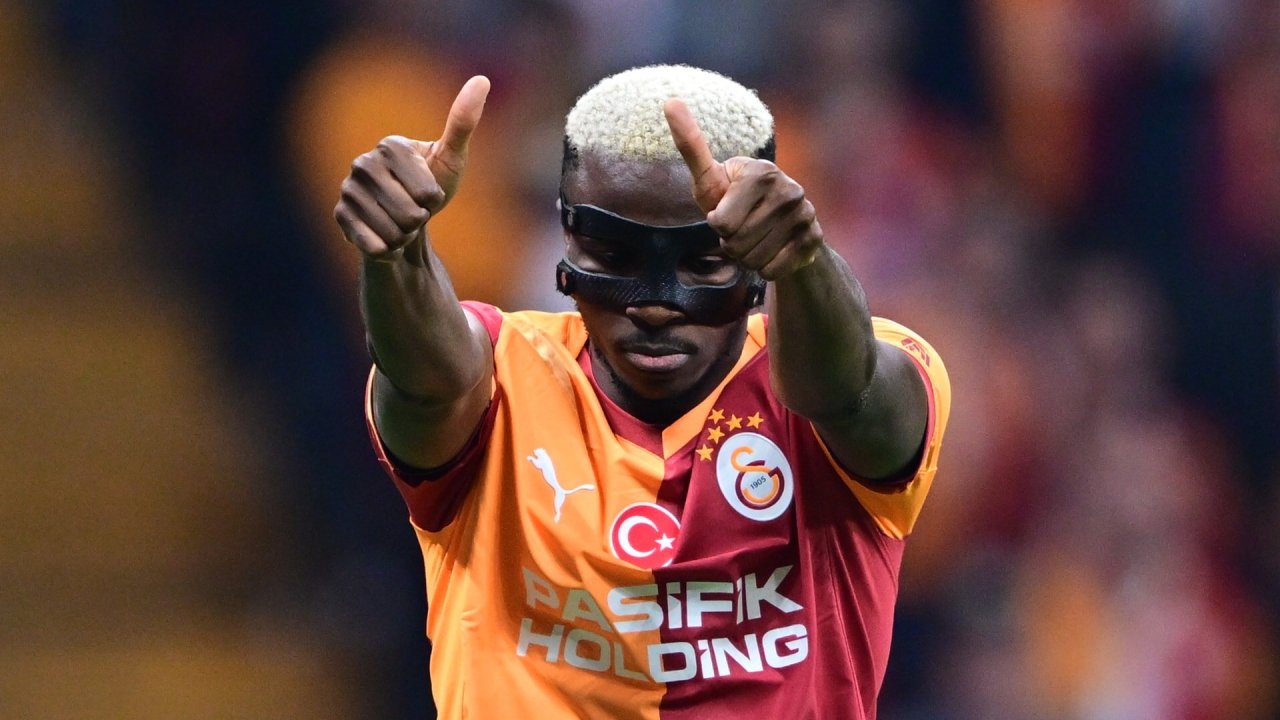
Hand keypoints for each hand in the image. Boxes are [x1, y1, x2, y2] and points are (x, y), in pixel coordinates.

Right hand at [334, 75, 490, 261]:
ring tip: (400, 223)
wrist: (407, 222)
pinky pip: (374, 245)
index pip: (427, 192)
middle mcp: (363, 163)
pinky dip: (388, 250)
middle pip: (409, 214)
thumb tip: (481, 80)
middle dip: (420, 220)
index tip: (428, 192)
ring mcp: (348, 189)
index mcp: (390, 146)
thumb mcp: (452, 158)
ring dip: (405, 236)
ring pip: (393, 232)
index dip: (434, 199)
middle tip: (414, 210)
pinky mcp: (340, 216)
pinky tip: (386, 238)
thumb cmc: (433, 186)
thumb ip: (463, 122)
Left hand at [663, 98, 823, 279]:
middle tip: (742, 229)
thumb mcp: (711, 177)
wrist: (782, 223)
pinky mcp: (815, 239)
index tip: (728, 211)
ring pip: (754, 260)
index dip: (718, 225)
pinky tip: (773, 250)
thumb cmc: (735, 199)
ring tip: (756, 239)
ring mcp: (805, 215)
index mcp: (761, 172)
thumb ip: (691, 146)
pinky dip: (766, 268)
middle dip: (732, 244)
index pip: (721, 223)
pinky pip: (773, 271)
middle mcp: (789, 189)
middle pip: (736, 244)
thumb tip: (669, 102)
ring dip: (748, 257)